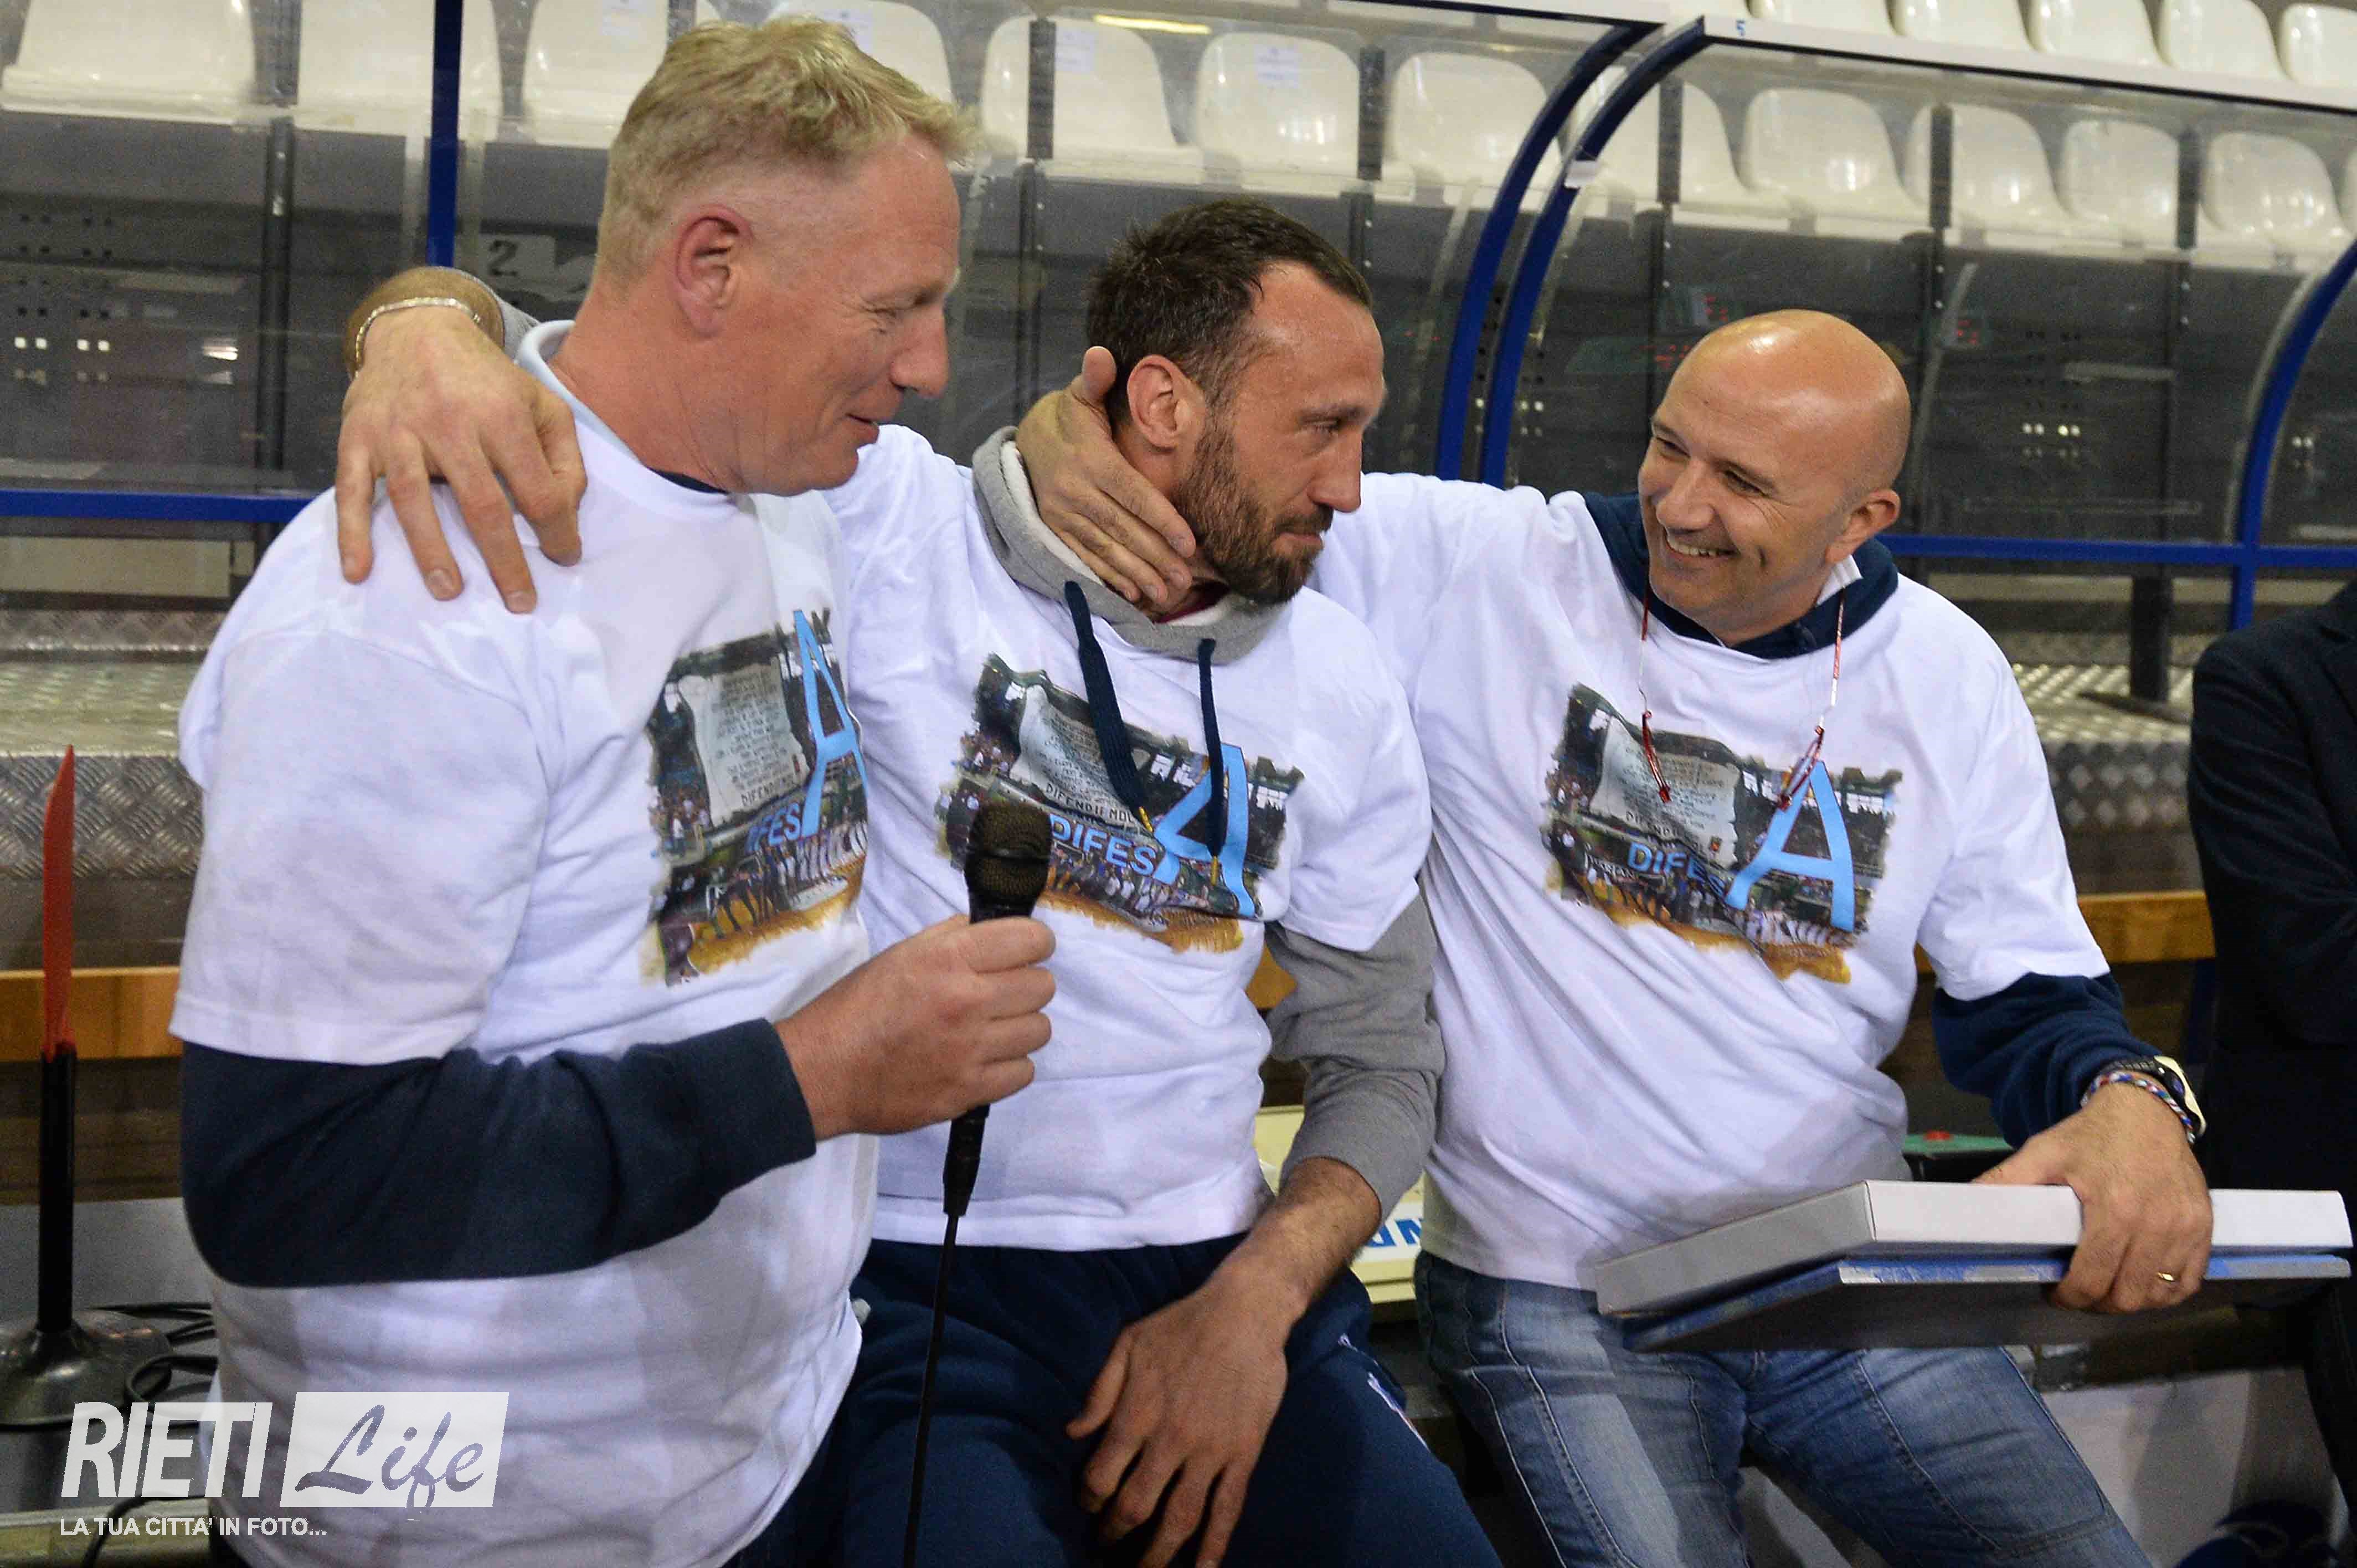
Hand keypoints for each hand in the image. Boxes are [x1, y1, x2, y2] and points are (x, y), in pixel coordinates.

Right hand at [335, 304, 585, 611]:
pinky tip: (360, 570)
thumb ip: (563, 456)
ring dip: (431, 552)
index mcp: (501, 416)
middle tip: (520, 602)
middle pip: (481, 504)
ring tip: (450, 592)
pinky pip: (351, 490)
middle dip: (504, 560)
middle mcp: (449, 423)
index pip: (537, 489)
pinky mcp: (358, 437)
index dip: (557, 530)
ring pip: (414, 500)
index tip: (565, 557)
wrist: (418, 330)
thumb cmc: (487, 381)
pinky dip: (351, 532)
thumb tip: (566, 512)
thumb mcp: (541, 404)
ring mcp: (398, 432)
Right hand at [778, 915, 1054, 1138]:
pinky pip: (1024, 1072)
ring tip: (990, 1030)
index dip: (1033, 943)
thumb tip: (990, 932)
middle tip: (999, 994)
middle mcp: (967, 1001)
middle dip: (1025, 985)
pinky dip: (1009, 1066)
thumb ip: (951, 939)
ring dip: (1019, 1027)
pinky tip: (983, 1059)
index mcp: (949, 959)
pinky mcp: (969, 1091)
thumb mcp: (900, 955)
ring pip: (1039, 1030)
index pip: (1032, 939)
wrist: (823, 1072)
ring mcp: (971, 1050)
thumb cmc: (857, 1007)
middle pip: (1043, 986)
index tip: (1023, 952)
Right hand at [1014, 346, 1197, 609]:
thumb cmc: (1070, 416)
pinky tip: (1132, 593)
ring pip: (1106, 549)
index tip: (1189, 543)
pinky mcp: (1056, 529)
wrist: (1026, 439)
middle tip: (1185, 579)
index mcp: (1090, 460)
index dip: (1161, 519)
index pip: (1132, 494)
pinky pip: (1085, 558)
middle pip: (1123, 529)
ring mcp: (1063, 514)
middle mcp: (1075, 491)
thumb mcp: (1081, 394)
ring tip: (1166, 593)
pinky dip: (1109, 577)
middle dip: (1156, 556)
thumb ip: (1096, 379)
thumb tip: (1101, 354)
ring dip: (1137, 573)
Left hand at [1068, 1268, 1289, 1567]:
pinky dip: (1215, 1545)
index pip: (1100, 1477)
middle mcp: (1169, 1440)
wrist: (1245, 1312)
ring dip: (1158, 1554)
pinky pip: (1227, 1508)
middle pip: (1135, 1506)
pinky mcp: (1243, 1454)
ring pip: (1180, 1518)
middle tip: (1105, 1550)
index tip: (1087, 1510)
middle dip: (1115, 1536)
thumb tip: (1071, 1432)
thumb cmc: (1181, 1324)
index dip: (1089, 1502)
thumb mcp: (1128, 1345)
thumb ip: (1099, 1392)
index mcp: (1136, 1414)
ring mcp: (1209, 1451)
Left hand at [1975, 1081, 2211, 1311]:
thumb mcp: (2043, 1153)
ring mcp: (2186, 1228)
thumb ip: (2005, 1182)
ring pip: (2160, 1295)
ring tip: (2107, 1289)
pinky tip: (2142, 1283)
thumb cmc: (2091, 1135)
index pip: (2093, 1278)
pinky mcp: (2204, 1227)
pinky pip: (2189, 1281)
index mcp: (2115, 1209)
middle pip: (2127, 1295)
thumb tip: (1965, 1207)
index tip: (2054, 1292)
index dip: (2069, 1296)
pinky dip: (2166, 1292)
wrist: (2145, 1110)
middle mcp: (2157, 1224)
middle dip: (2097, 1303)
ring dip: (2131, 1301)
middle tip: (2078, 1293)